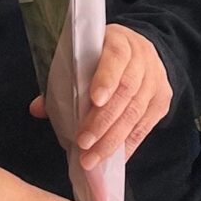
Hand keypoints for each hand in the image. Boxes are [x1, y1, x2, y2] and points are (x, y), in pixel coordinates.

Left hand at [29, 23, 172, 168]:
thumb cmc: (100, 58)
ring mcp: (156, 80)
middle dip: (103, 121)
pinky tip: (113, 158)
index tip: (94, 100)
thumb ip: (61, 82)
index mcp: (119, 41)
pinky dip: (128, 144)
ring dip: (113, 139)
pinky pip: (145, 126)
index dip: (106, 79)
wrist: (139, 52)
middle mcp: (143, 58)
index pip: (116, 57)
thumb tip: (37, 109)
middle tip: (83, 145)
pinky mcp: (162, 100)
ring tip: (92, 158)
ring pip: (136, 111)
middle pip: (127, 91)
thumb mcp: (82, 58)